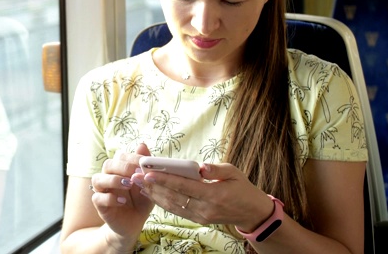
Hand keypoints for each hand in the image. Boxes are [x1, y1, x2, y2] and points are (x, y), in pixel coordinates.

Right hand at [89, 143, 154, 242]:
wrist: (134, 223)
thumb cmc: (141, 201)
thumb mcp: (148, 183)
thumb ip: (144, 166)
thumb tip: (142, 144)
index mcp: (119, 169)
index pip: (120, 156)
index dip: (132, 158)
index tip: (144, 164)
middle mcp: (108, 177)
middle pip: (108, 164)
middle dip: (123, 167)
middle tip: (137, 174)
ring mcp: (102, 190)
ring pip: (98, 178)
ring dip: (114, 180)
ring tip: (129, 185)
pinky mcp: (99, 205)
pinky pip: (97, 198)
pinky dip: (110, 198)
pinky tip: (123, 202)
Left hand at [134, 162, 273, 231]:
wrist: (251, 212)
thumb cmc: (242, 188)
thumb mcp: (234, 172)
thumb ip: (216, 169)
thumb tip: (200, 167)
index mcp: (214, 195)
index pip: (184, 186)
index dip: (164, 180)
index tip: (148, 173)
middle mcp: (204, 208)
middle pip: (174, 197)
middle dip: (153, 186)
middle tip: (135, 176)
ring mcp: (200, 216)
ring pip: (172, 206)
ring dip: (154, 195)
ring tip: (139, 184)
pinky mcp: (198, 220)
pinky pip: (177, 211)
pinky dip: (163, 202)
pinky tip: (152, 194)